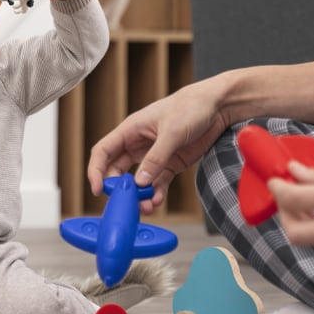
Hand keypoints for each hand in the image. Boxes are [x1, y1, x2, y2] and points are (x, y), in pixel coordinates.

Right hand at [87, 82, 226, 212]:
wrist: (218, 106)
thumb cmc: (191, 107)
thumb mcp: (171, 132)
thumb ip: (155, 158)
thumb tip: (139, 182)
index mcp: (130, 130)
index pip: (103, 152)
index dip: (96, 171)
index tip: (98, 190)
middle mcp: (138, 143)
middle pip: (117, 170)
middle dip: (119, 188)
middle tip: (124, 203)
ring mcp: (154, 155)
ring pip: (137, 180)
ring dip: (138, 195)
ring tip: (145, 206)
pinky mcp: (170, 163)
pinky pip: (157, 182)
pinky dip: (156, 193)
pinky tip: (158, 200)